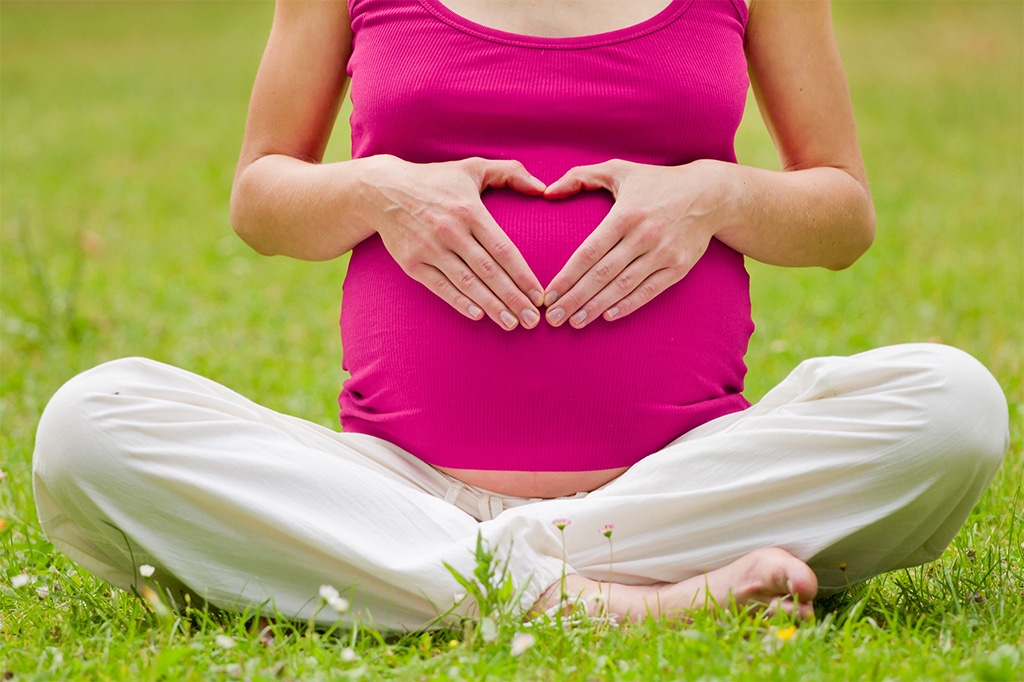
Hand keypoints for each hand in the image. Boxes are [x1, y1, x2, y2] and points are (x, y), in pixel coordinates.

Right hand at [361, 156, 546, 329]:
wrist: (382, 190)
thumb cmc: (435, 180)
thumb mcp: (473, 167)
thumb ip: (511, 172)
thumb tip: (543, 188)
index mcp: (469, 210)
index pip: (503, 248)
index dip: (523, 274)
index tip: (539, 295)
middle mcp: (450, 231)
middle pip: (488, 271)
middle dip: (513, 298)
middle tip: (533, 319)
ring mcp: (429, 248)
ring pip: (466, 283)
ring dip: (491, 306)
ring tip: (511, 323)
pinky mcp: (412, 263)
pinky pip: (439, 287)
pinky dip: (459, 302)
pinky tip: (478, 315)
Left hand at [542, 159, 730, 327]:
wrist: (711, 194)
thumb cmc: (657, 182)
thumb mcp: (619, 170)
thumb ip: (580, 176)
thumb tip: (548, 193)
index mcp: (625, 214)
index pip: (589, 252)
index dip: (567, 276)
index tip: (549, 295)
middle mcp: (644, 236)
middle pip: (602, 274)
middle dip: (575, 299)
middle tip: (553, 318)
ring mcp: (663, 254)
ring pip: (623, 286)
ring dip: (596, 307)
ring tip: (574, 322)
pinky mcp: (679, 267)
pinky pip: (649, 291)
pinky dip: (628, 305)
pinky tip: (607, 317)